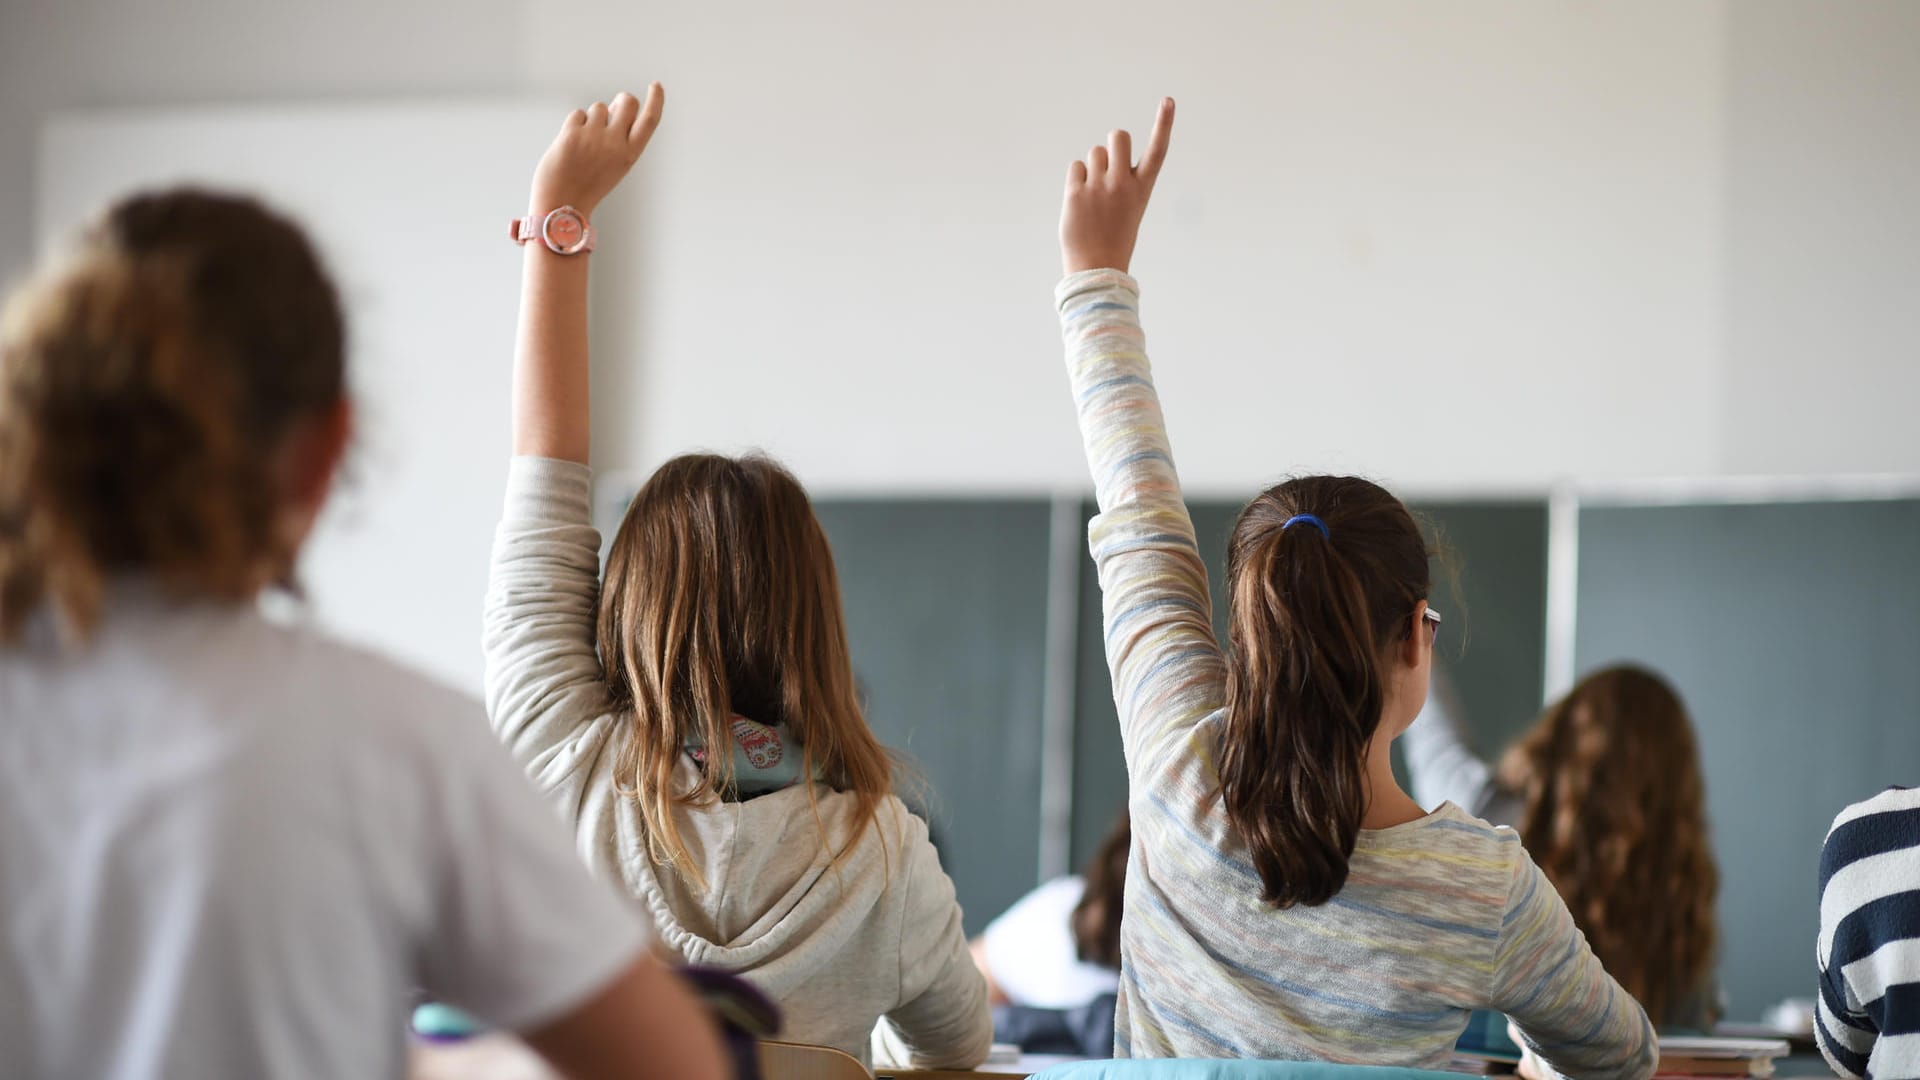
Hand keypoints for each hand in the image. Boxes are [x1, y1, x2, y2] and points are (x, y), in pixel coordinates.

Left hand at [529, 84, 664, 217]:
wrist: (562, 205)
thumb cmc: (587, 184)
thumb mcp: (613, 163)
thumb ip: (620, 135)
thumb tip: (618, 103)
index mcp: (629, 154)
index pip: (649, 120)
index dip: (656, 100)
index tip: (656, 85)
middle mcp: (615, 143)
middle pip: (627, 101)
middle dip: (622, 100)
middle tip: (615, 109)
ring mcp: (593, 137)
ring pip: (599, 107)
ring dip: (592, 119)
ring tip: (584, 143)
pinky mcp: (572, 133)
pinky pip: (578, 114)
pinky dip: (574, 125)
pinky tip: (570, 144)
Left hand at [1060, 97, 1173, 274]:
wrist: (1096, 266)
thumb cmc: (1114, 235)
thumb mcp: (1129, 205)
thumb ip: (1122, 178)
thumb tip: (1102, 155)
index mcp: (1142, 188)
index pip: (1158, 150)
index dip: (1164, 123)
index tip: (1168, 100)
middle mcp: (1123, 183)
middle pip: (1119, 136)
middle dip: (1113, 143)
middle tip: (1109, 166)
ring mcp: (1100, 187)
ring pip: (1095, 152)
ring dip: (1093, 167)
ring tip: (1095, 195)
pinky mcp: (1076, 192)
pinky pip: (1076, 167)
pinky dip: (1077, 179)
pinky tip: (1081, 201)